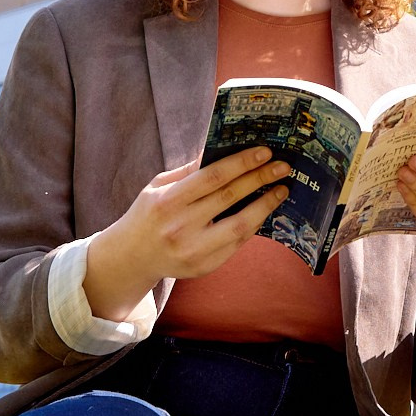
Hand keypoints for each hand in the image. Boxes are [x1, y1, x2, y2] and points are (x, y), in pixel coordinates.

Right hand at [82, 148, 289, 319]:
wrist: (132, 257)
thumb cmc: (149, 213)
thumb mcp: (159, 186)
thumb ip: (189, 170)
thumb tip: (223, 149)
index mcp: (168, 201)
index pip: (212, 177)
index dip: (241, 163)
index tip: (265, 151)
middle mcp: (180, 227)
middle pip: (230, 197)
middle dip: (260, 178)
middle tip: (283, 166)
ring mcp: (193, 250)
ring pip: (240, 225)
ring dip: (265, 205)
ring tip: (281, 190)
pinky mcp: (204, 266)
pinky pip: (237, 243)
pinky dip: (253, 224)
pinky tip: (264, 210)